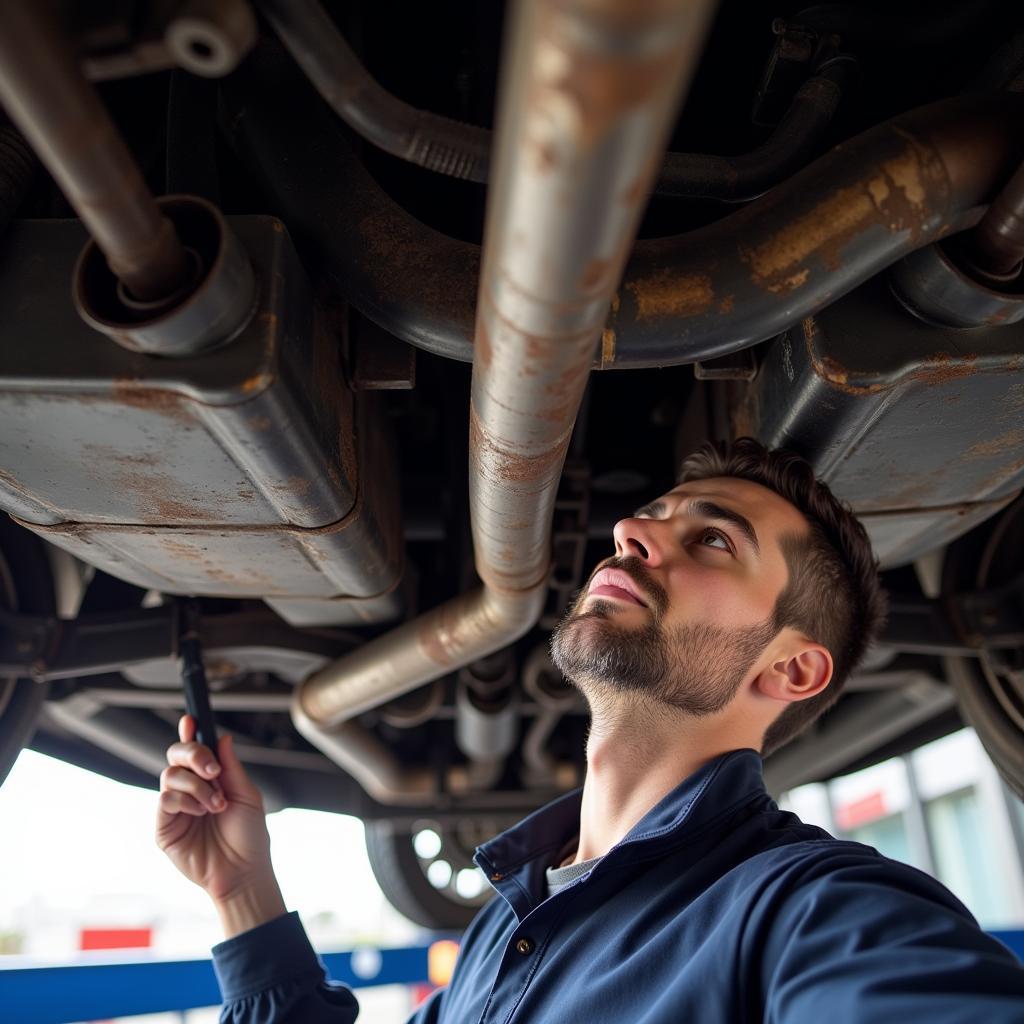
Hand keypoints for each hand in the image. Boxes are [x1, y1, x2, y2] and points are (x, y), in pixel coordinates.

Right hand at [157, 715, 285, 935]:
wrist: (243, 871)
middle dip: (194, 754)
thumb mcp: (246, 794)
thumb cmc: (249, 836)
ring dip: (197, 786)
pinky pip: (165, 799)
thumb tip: (222, 737)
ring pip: (170, 775)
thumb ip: (231, 767)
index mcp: (211, 780)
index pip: (194, 751)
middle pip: (175, 755)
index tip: (190, 719)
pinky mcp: (164, 827)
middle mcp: (190, 790)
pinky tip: (200, 814)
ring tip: (216, 805)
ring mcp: (175, 808)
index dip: (189, 732)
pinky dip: (185, 801)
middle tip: (213, 770)